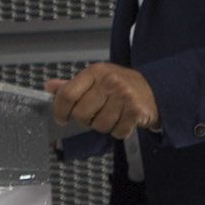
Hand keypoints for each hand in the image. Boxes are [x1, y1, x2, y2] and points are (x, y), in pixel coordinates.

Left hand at [45, 63, 161, 139]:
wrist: (155, 89)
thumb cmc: (121, 85)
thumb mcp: (96, 79)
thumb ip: (72, 85)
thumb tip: (49, 87)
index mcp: (95, 72)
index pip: (67, 94)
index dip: (59, 110)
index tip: (61, 118)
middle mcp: (109, 81)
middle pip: (81, 114)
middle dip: (85, 120)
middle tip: (95, 114)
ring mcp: (124, 96)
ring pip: (98, 125)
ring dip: (103, 126)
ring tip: (112, 115)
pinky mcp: (136, 111)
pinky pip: (117, 132)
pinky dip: (118, 131)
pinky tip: (123, 120)